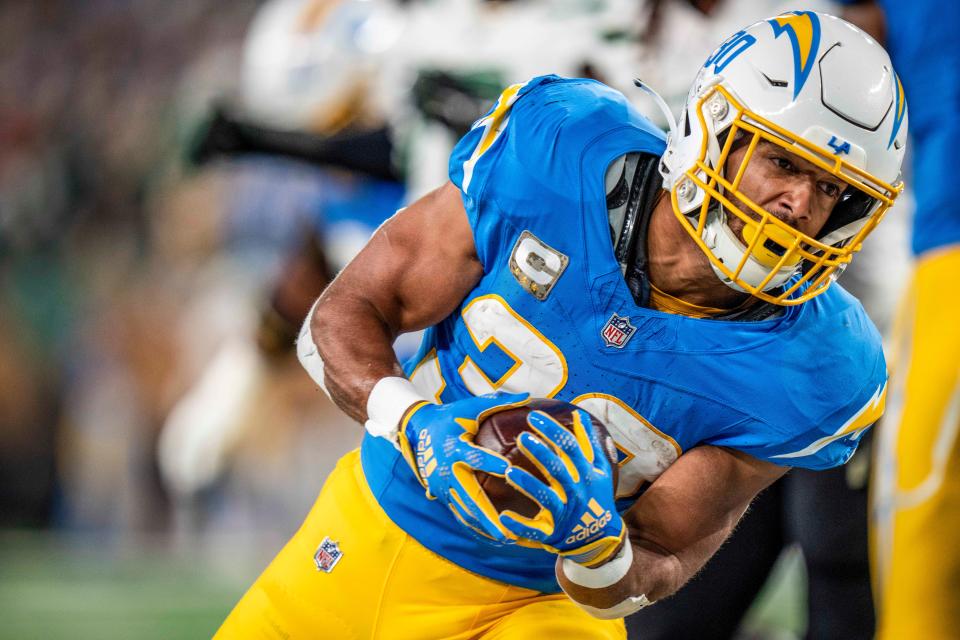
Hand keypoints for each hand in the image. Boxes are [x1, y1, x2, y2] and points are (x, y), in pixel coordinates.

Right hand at [398, 392, 528, 541]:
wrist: (417, 431)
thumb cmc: (450, 418)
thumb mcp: (470, 408)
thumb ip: (499, 402)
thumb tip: (528, 396)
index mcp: (456, 447)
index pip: (474, 456)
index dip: (490, 461)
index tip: (507, 468)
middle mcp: (448, 470)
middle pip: (469, 495)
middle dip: (487, 514)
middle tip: (506, 529)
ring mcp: (443, 486)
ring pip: (464, 510)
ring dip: (484, 525)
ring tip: (505, 537)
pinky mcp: (442, 493)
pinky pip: (459, 512)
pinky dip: (475, 525)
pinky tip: (491, 536)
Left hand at [498, 410, 624, 566]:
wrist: (600, 538)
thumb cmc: (596, 496)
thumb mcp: (598, 469)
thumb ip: (587, 442)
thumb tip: (580, 415)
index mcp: (586, 474)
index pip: (570, 447)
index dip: (552, 431)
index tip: (533, 416)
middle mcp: (576, 492)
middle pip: (558, 470)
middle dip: (541, 453)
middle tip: (521, 437)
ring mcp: (565, 513)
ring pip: (547, 499)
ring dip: (529, 485)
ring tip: (510, 471)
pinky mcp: (552, 533)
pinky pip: (534, 530)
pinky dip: (519, 525)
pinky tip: (503, 516)